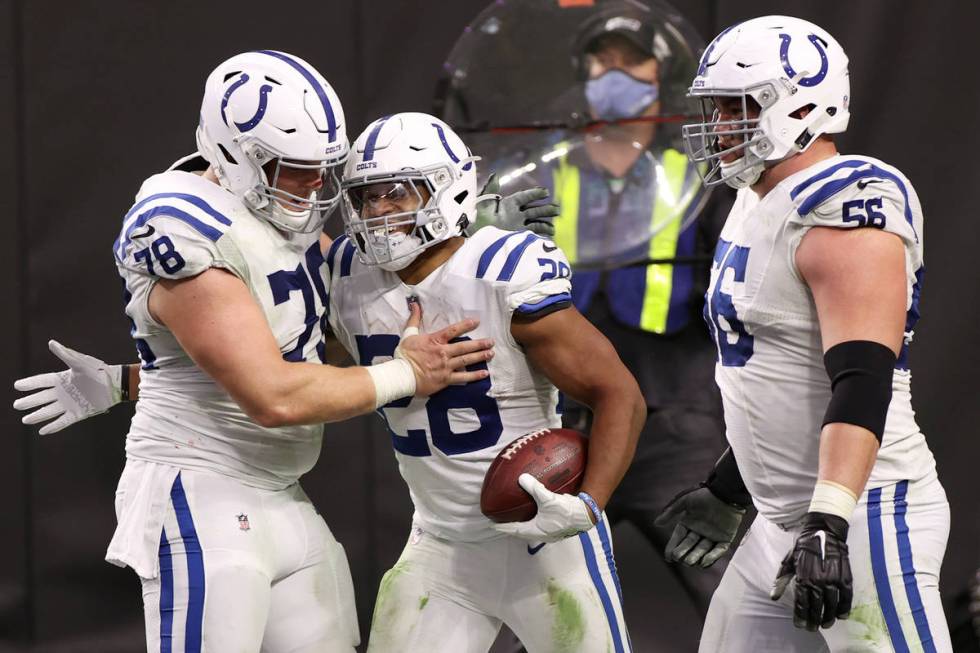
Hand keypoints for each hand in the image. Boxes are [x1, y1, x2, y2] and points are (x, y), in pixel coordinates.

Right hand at [13, 340, 123, 434]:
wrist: (115, 385)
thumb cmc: (98, 371)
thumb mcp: (80, 363)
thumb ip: (65, 355)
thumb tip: (51, 342)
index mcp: (62, 379)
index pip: (41, 382)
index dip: (29, 384)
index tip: (16, 386)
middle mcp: (63, 392)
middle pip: (41, 398)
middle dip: (29, 402)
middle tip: (17, 405)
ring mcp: (69, 404)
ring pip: (49, 411)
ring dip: (37, 416)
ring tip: (25, 420)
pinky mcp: (78, 413)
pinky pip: (62, 421)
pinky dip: (52, 426)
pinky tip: (42, 431)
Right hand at [395, 299, 493, 395]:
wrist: (401, 375)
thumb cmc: (405, 355)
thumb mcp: (408, 334)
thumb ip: (414, 319)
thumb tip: (414, 303)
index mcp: (435, 340)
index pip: (453, 330)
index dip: (466, 325)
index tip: (477, 322)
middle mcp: (443, 352)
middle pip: (465, 346)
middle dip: (480, 344)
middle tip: (491, 342)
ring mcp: (446, 366)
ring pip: (466, 360)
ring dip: (480, 356)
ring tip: (491, 353)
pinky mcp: (446, 379)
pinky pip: (463, 377)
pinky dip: (474, 376)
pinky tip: (484, 373)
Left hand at [475, 173, 558, 236]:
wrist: (476, 239)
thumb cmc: (477, 220)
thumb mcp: (483, 204)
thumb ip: (490, 190)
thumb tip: (494, 175)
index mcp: (508, 204)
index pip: (524, 197)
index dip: (534, 194)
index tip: (546, 192)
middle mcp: (515, 214)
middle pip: (534, 210)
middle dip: (545, 209)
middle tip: (557, 209)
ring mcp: (518, 225)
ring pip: (536, 221)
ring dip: (545, 222)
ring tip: (554, 226)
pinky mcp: (518, 236)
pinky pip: (533, 233)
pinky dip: (542, 233)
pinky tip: (550, 234)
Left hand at [492, 474, 594, 542]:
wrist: (586, 515)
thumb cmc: (566, 510)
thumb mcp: (548, 498)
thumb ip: (534, 488)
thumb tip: (521, 478)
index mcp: (536, 530)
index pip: (514, 530)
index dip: (503, 527)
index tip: (492, 525)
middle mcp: (542, 534)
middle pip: (522, 533)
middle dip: (512, 528)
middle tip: (503, 523)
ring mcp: (551, 533)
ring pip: (532, 531)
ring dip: (524, 526)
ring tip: (518, 519)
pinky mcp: (558, 529)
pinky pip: (541, 527)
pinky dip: (534, 522)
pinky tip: (537, 514)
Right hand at [654, 485, 745, 566]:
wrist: (725, 493)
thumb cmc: (704, 495)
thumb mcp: (684, 501)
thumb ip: (671, 512)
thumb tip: (655, 524)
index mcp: (688, 523)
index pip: (678, 538)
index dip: (672, 547)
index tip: (668, 557)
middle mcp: (699, 531)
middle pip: (689, 546)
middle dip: (683, 553)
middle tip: (679, 558)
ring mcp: (712, 536)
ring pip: (702, 551)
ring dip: (696, 557)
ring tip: (690, 562)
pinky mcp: (725, 538)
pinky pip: (718, 550)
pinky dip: (712, 557)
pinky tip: (704, 562)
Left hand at [770, 512, 851, 630]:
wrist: (824, 530)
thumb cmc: (803, 546)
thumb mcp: (788, 560)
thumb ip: (782, 579)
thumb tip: (773, 596)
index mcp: (803, 577)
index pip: (802, 602)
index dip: (801, 616)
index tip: (800, 626)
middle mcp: (819, 580)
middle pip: (817, 606)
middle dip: (814, 620)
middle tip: (812, 629)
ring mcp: (833, 579)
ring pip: (832, 604)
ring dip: (829, 617)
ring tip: (825, 624)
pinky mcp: (846, 576)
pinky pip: (846, 596)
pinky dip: (845, 608)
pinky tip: (842, 616)